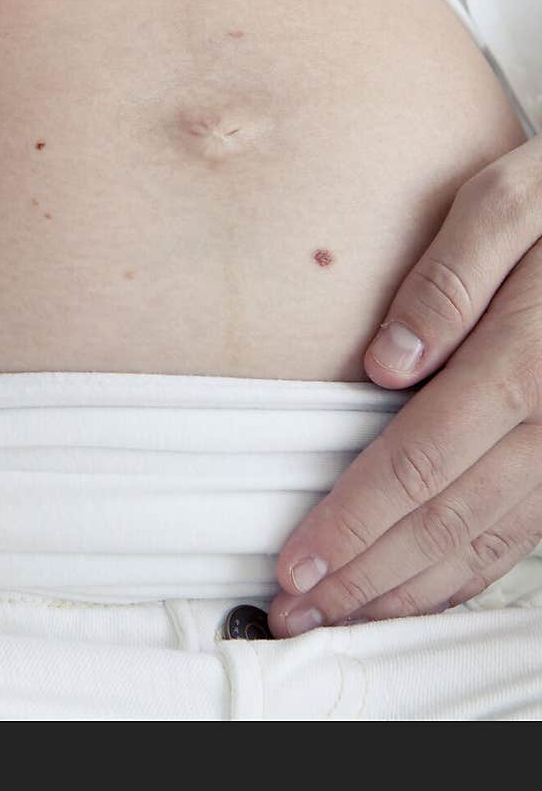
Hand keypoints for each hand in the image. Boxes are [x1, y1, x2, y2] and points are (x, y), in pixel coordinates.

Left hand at [268, 134, 541, 637]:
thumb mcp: (512, 199)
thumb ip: (450, 276)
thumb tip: (387, 361)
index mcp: (527, 358)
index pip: (421, 460)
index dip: (355, 521)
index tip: (299, 562)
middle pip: (449, 520)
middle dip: (368, 576)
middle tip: (297, 612)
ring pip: (490, 542)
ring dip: (411, 589)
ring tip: (344, 616)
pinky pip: (525, 532)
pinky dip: (468, 573)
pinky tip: (424, 588)